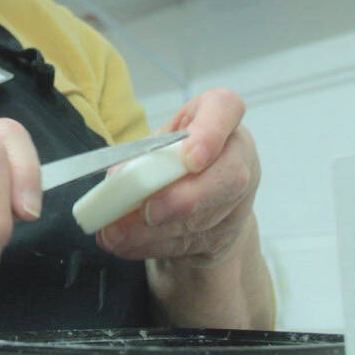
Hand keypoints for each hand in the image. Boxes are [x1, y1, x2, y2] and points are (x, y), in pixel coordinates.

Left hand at [97, 88, 258, 266]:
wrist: (201, 195)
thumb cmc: (176, 155)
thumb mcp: (157, 143)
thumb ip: (139, 156)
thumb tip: (118, 180)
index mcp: (219, 115)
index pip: (226, 109)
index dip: (210, 134)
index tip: (190, 159)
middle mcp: (238, 154)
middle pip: (229, 176)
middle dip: (183, 199)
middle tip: (148, 211)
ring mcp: (238, 198)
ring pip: (205, 218)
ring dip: (155, 231)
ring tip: (116, 233)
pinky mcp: (226, 233)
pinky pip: (190, 243)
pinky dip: (151, 246)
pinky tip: (125, 244)